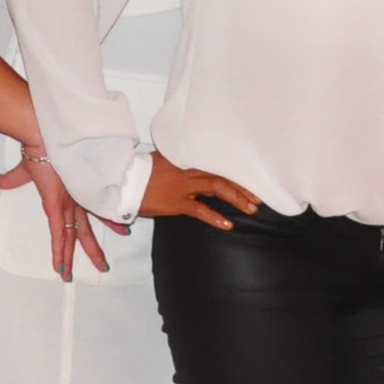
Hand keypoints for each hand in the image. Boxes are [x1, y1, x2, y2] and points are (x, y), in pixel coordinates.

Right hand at [0, 155, 106, 279]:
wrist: (42, 135)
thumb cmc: (40, 145)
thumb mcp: (26, 167)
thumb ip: (12, 179)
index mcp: (71, 191)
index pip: (83, 216)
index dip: (95, 228)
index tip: (109, 238)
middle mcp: (74, 199)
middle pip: (86, 230)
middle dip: (94, 249)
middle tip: (104, 266)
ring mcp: (67, 202)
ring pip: (78, 235)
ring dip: (87, 253)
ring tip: (98, 269)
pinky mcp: (55, 204)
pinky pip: (58, 232)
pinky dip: (59, 250)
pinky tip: (61, 266)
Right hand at [137, 154, 259, 230]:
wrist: (124, 181)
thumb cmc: (141, 172)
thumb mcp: (164, 161)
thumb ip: (181, 164)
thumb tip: (197, 170)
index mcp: (187, 158)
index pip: (217, 163)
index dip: (236, 171)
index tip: (252, 177)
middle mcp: (189, 169)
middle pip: (223, 175)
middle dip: (243, 186)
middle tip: (259, 197)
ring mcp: (184, 186)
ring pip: (217, 188)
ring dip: (237, 198)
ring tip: (252, 209)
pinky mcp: (177, 202)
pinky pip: (201, 210)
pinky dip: (215, 217)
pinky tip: (228, 225)